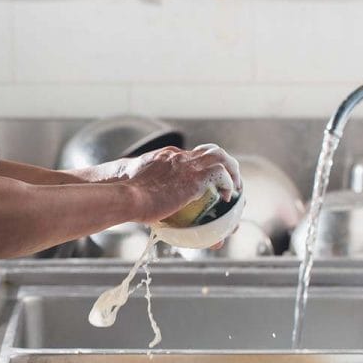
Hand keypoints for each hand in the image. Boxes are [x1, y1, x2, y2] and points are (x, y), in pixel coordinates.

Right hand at [126, 145, 240, 224]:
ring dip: (233, 172)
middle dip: (225, 164)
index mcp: (166, 157)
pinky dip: (229, 185)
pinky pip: (221, 175)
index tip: (207, 182)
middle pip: (210, 151)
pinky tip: (227, 198)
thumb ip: (149, 195)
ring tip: (236, 189)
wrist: (126, 196)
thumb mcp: (137, 190)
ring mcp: (187, 164)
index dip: (203, 167)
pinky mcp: (195, 177)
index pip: (191, 156)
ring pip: (221, 156)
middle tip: (231, 182)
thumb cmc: (126, 199)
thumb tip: (150, 212)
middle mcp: (179, 156)